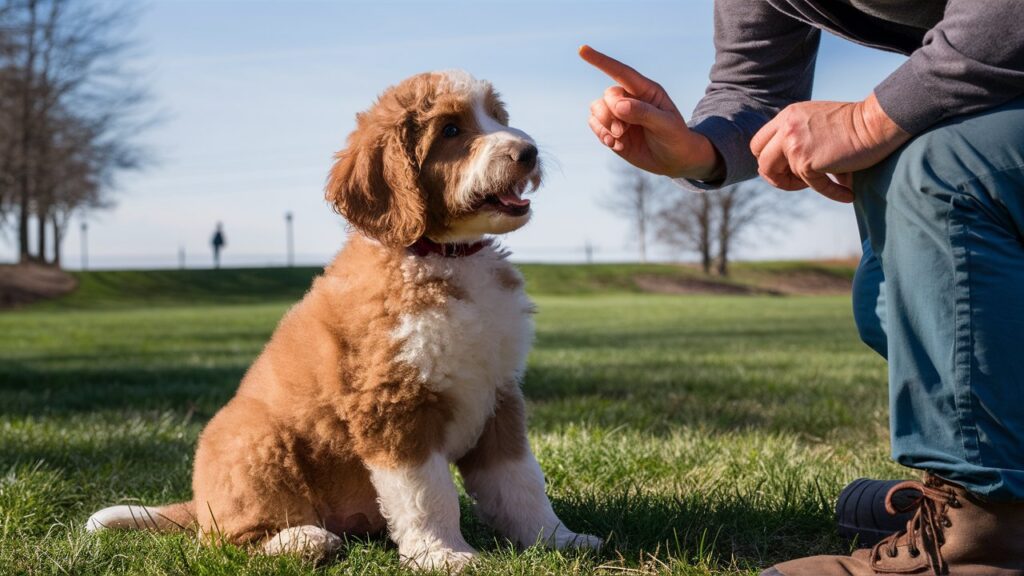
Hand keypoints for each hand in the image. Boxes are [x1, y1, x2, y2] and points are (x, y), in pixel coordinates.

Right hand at [579, 45, 720, 180]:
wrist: (674, 160)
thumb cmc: (675, 138)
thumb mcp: (666, 125)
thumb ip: (644, 113)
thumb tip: (618, 106)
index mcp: (645, 90)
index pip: (621, 72)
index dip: (601, 61)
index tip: (582, 50)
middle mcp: (630, 98)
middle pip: (608, 95)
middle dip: (610, 114)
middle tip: (621, 131)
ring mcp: (619, 114)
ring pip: (596, 109)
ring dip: (604, 125)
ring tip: (619, 140)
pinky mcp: (611, 129)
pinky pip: (595, 125)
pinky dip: (602, 135)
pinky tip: (617, 145)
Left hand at [750, 94, 909, 202]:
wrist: (877, 122)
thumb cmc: (854, 124)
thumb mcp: (815, 121)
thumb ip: (797, 135)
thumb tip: (787, 169)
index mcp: (786, 117)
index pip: (759, 144)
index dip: (769, 159)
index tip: (789, 167)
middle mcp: (786, 128)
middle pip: (761, 160)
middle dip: (775, 176)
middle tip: (797, 182)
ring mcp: (794, 144)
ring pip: (778, 176)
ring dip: (798, 185)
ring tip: (823, 183)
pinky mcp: (807, 162)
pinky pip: (812, 186)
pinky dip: (833, 193)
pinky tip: (848, 194)